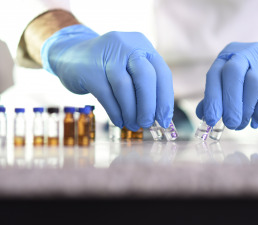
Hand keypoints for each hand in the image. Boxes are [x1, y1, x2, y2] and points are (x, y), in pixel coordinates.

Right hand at [41, 24, 173, 130]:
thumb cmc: (108, 68)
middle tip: (147, 124)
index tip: (165, 120)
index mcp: (142, 45)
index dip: (165, 99)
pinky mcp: (89, 69)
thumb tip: (158, 117)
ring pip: (124, 87)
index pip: (162, 73)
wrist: (71, 55)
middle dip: (149, 105)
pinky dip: (115, 112)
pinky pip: (106, 95)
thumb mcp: (129, 68)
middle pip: (145, 77)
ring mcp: (106, 55)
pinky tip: (119, 121)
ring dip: (131, 112)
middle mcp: (127, 45)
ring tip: (133, 126)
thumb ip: (145, 87)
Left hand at [196, 42, 257, 129]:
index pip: (215, 73)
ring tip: (240, 125)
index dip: (212, 97)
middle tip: (229, 123)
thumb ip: (215, 99)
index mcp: (229, 54)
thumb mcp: (230, 91)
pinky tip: (255, 122)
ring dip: (244, 109)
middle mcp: (247, 52)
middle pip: (233, 72)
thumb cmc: (250, 90)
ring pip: (253, 82)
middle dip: (229, 101)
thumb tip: (201, 114)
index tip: (211, 119)